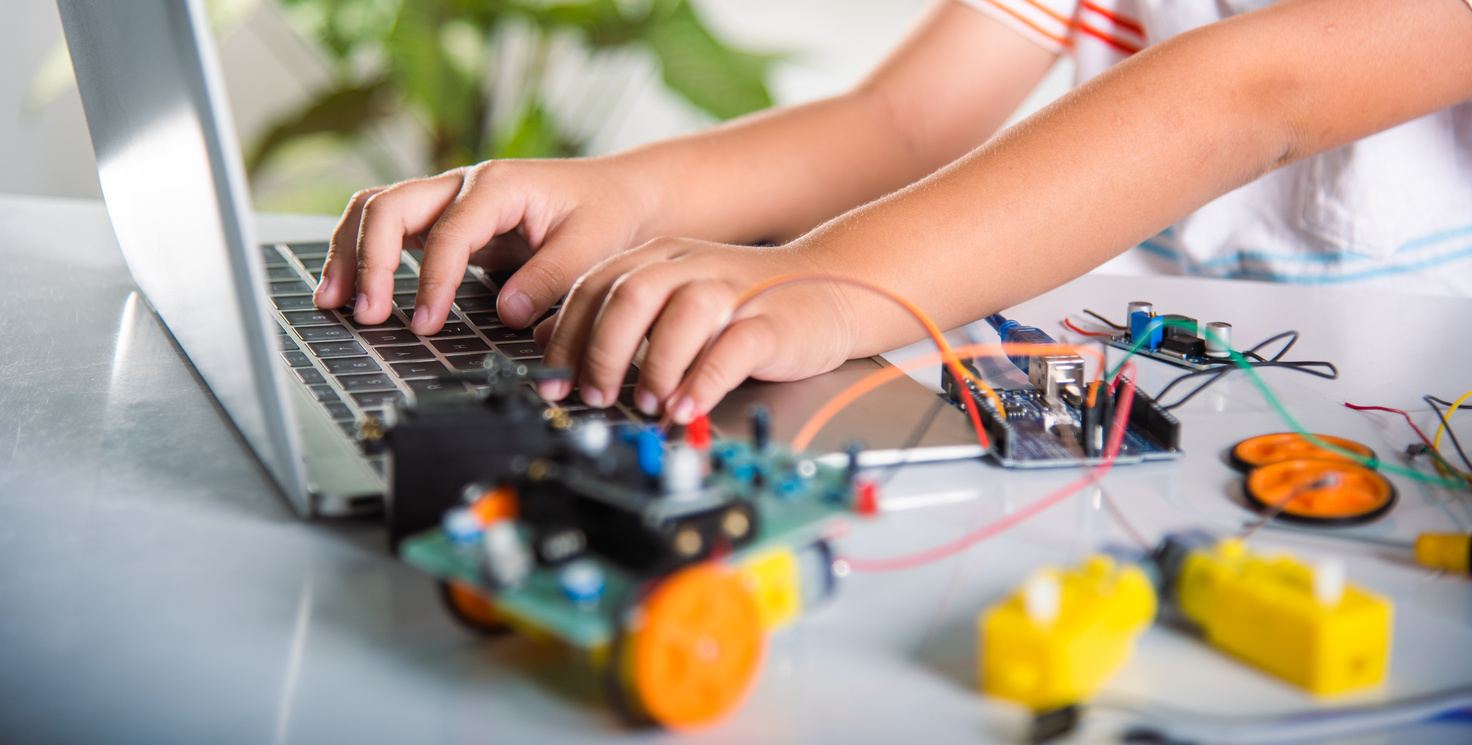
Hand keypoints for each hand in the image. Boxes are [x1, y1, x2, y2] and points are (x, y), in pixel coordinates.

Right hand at [313, 157, 653, 333]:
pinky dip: (362, 254)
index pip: (448, 233)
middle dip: (370, 260)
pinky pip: (389, 227)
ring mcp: (449, 199)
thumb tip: (507, 312)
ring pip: (377, 210)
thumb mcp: (593, 245)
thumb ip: (551, 277)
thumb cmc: (606, 214)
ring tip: (334, 302)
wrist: (618, 194)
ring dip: (350, 253)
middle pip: (390, 206)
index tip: (426, 324)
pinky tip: (351, 289)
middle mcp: (464, 185)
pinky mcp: (445, 220)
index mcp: (499, 186)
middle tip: (367, 314)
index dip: (431, 281)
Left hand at [537, 238, 856, 423]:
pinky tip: (687, 407)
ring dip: (655, 365)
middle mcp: (692, 266)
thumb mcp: (672, 298)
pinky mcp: (772, 322)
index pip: (595, 287)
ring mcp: (734, 291)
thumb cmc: (746, 302)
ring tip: (647, 402)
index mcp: (659, 258)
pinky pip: (733, 348)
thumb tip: (553, 340)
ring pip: (682, 315)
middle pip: (630, 295)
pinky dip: (704, 381)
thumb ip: (616, 313)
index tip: (556, 384)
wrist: (834, 286)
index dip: (568, 338)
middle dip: (603, 352)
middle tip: (596, 395)